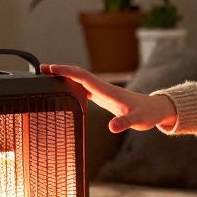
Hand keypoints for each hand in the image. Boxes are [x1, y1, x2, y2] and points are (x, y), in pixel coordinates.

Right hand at [41, 64, 177, 132]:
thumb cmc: (147, 113)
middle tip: (41, 69)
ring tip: (46, 76)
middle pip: (78, 74)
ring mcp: (102, 92)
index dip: (67, 71)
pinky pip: (83, 88)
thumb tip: (112, 127)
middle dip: (60, 70)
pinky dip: (71, 85)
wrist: (155, 109)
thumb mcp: (138, 120)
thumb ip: (125, 123)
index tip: (52, 68)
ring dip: (64, 76)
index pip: (83, 77)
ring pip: (79, 80)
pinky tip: (63, 89)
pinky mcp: (103, 97)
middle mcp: (103, 88)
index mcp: (108, 90)